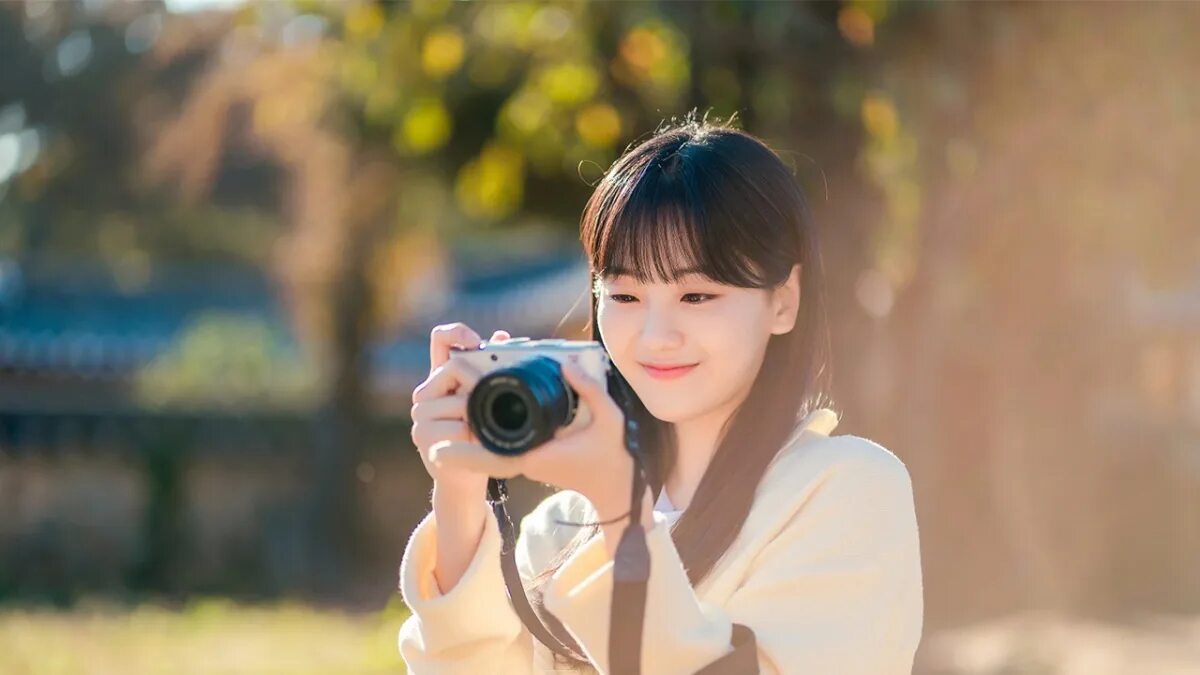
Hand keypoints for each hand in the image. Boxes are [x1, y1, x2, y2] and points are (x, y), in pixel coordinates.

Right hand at [410, 323, 515, 499]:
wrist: (464, 476)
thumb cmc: (478, 435)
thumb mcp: (487, 400)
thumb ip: (489, 368)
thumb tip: (501, 336)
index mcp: (440, 377)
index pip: (441, 338)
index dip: (458, 332)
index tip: (476, 341)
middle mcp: (425, 393)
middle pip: (455, 368)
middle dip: (479, 384)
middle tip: (493, 401)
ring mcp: (420, 415)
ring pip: (460, 401)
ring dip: (480, 416)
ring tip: (482, 431)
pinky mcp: (422, 437)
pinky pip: (459, 428)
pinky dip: (475, 438)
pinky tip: (474, 445)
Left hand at [429, 358, 634, 517]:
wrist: (617, 485)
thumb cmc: (614, 454)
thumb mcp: (609, 418)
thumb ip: (590, 390)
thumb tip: (567, 365)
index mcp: (539, 456)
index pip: (495, 459)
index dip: (464, 457)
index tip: (437, 454)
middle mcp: (529, 462)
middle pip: (484, 459)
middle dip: (458, 451)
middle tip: (431, 444)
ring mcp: (529, 462)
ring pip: (491, 455)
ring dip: (469, 447)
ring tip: (445, 430)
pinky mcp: (532, 459)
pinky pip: (501, 452)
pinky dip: (486, 444)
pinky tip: (475, 425)